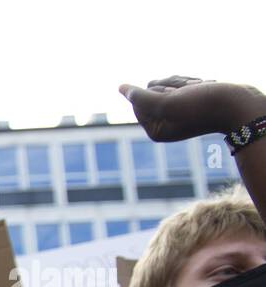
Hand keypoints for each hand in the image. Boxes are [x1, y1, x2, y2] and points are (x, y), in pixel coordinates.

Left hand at [120, 76, 265, 141]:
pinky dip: (193, 81)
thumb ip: (140, 97)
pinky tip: (207, 85)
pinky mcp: (190, 102)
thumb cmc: (205, 105)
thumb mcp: (167, 102)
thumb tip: (121, 88)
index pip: (138, 101)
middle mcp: (164, 123)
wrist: (240, 104)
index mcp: (155, 130)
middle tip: (190, 92)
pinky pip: (182, 83)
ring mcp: (178, 113)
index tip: (176, 97)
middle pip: (152, 90)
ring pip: (168, 84)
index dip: (157, 92)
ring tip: (200, 88)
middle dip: (171, 85)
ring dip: (183, 82)